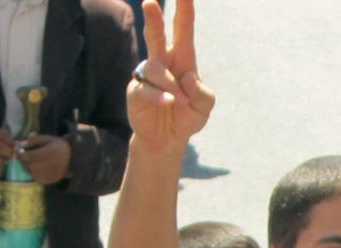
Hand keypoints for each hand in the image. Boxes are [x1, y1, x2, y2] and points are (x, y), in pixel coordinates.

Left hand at [16, 133, 72, 184]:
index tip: (18, 151)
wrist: (72, 158)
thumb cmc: (57, 146)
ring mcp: (51, 174)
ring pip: (32, 173)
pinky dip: (34, 174)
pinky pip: (37, 179)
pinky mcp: (51, 180)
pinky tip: (38, 168)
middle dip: (25, 161)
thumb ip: (32, 141)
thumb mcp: (46, 139)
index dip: (21, 154)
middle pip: (30, 166)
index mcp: (50, 152)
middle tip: (25, 157)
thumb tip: (18, 145)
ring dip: (29, 168)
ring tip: (32, 162)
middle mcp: (51, 165)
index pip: (30, 156)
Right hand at [127, 0, 212, 154]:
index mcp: (182, 58)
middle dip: (153, 18)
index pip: (183, 28)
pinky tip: (168, 103)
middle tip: (149, 2)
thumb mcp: (204, 107)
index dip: (184, 8)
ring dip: (170, 85)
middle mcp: (162, 61)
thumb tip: (187, 78)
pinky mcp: (136, 90)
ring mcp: (146, 75)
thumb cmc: (186, 117)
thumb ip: (204, 94)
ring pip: (155, 68)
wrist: (167, 140)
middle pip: (156, 34)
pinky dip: (160, 97)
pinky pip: (147, 89)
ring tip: (177, 102)